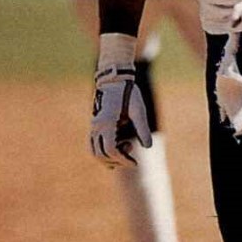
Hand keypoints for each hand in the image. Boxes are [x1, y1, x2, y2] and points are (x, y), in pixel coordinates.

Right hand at [90, 35, 151, 167]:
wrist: (114, 78)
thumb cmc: (128, 92)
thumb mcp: (138, 109)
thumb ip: (142, 128)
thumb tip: (148, 146)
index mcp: (106, 123)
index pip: (110, 150)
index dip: (123, 160)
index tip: (135, 162)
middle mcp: (96, 126)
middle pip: (100, 154)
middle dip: (116, 161)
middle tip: (131, 156)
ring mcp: (93, 125)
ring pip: (94, 151)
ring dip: (109, 157)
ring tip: (126, 148)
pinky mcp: (94, 124)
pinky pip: (94, 144)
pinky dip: (104, 150)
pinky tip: (119, 145)